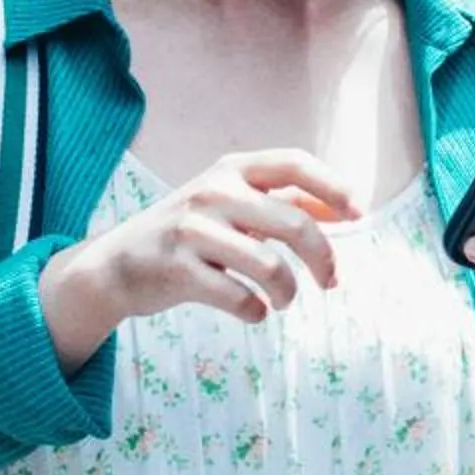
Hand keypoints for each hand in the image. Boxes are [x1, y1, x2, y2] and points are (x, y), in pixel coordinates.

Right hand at [51, 147, 361, 348]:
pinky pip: (240, 298)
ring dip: (288, 292)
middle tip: (331, 280)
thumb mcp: (229, 203)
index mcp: (231, 170)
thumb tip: (343, 207)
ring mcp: (193, 231)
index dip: (334, 187)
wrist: (114, 265)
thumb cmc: (187, 233)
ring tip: (283, 301)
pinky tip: (253, 311)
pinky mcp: (178, 270)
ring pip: (270, 265)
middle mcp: (213, 192)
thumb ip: (282, 201)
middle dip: (324, 258)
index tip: (359, 213)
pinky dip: (256, 311)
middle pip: (295, 223)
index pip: (295, 163)